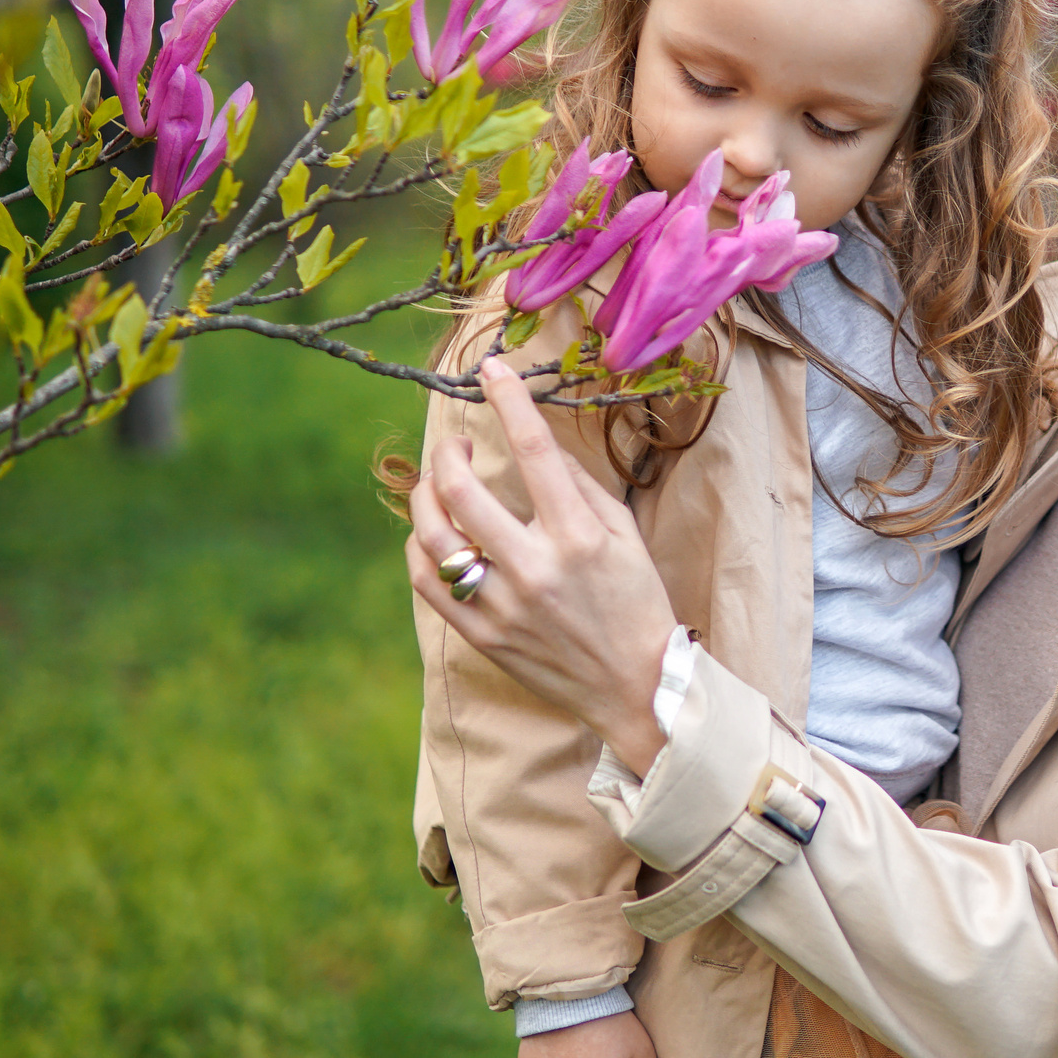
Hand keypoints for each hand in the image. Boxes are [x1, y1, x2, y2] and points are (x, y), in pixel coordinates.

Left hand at [407, 356, 675, 773]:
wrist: (635, 686)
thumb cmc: (638, 603)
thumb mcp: (625, 536)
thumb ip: (580, 488)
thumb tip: (539, 445)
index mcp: (579, 536)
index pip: (535, 451)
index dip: (509, 401)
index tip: (491, 370)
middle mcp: (536, 568)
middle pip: (462, 491)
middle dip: (448, 453)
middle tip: (453, 444)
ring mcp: (504, 605)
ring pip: (433, 537)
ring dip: (425, 498)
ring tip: (436, 485)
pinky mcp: (483, 635)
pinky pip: (429, 583)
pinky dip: (420, 550)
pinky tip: (431, 536)